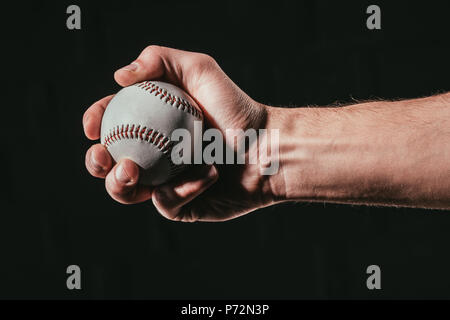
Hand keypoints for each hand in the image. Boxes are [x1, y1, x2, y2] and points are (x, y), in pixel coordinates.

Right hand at [83, 46, 277, 221]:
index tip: (92, 126)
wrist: (267, 146)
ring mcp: (166, 182)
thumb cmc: (235, 107)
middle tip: (103, 156)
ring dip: (119, 185)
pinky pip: (167, 203)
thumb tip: (118, 76)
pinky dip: (181, 190)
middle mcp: (155, 154)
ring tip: (131, 171)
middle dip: (96, 162)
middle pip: (110, 162)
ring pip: (126, 191)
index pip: (112, 122)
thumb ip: (158, 59)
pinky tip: (206, 176)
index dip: (95, 122)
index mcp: (152, 124)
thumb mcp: (199, 70)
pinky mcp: (183, 205)